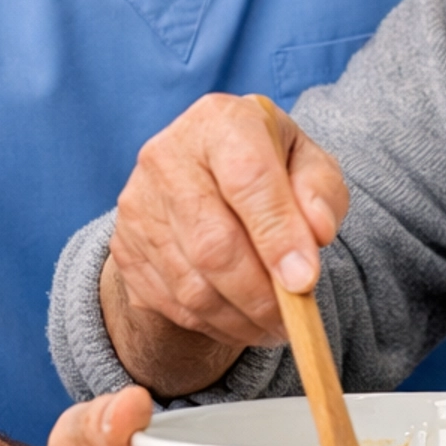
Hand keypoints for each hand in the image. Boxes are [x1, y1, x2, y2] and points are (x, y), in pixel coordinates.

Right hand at [102, 95, 348, 394]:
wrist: (206, 175)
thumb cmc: (267, 166)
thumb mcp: (307, 164)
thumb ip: (320, 192)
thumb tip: (317, 232)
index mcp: (220, 121)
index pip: (248, 178)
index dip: (278, 235)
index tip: (305, 281)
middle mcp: (167, 157)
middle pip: (213, 243)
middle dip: (260, 294)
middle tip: (294, 318)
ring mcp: (139, 205)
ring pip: (192, 285)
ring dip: (240, 318)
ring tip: (274, 323)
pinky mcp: (124, 247)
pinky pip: (172, 303)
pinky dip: (213, 324)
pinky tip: (240, 320)